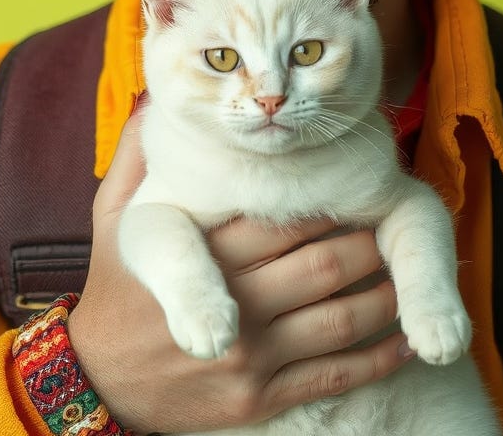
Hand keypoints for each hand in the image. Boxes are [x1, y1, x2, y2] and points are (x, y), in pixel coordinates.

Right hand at [68, 110, 413, 433]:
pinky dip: (377, 358)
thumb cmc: (115, 286)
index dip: (326, 202)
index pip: (280, 223)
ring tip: (404, 270)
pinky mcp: (259, 401)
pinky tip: (403, 337)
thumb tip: (150, 100)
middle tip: (389, 217)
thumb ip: (135, 159)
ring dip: (382, 294)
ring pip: (337, 320)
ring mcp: (248, 359)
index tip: (351, 184)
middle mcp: (232, 307)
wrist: (99, 381)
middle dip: (364, 240)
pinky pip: (333, 376)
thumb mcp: (112, 217)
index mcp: (201, 257)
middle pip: (320, 266)